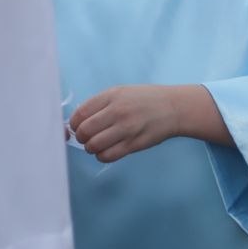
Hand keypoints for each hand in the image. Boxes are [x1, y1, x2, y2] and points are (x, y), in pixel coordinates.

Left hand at [69, 84, 192, 163]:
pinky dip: (102, 156)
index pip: (80, 114)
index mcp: (112, 96)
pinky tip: (107, 150)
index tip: (77, 126)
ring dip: (91, 148)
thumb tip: (77, 121)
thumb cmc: (144, 100)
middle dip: (81, 137)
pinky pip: (107, 156)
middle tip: (86, 137)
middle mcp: (118, 111)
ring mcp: (126, 129)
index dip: (74, 124)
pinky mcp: (134, 144)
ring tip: (97, 144)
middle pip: (84, 131)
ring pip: (93, 146)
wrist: (173, 108)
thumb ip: (99, 104)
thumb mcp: (121, 92)